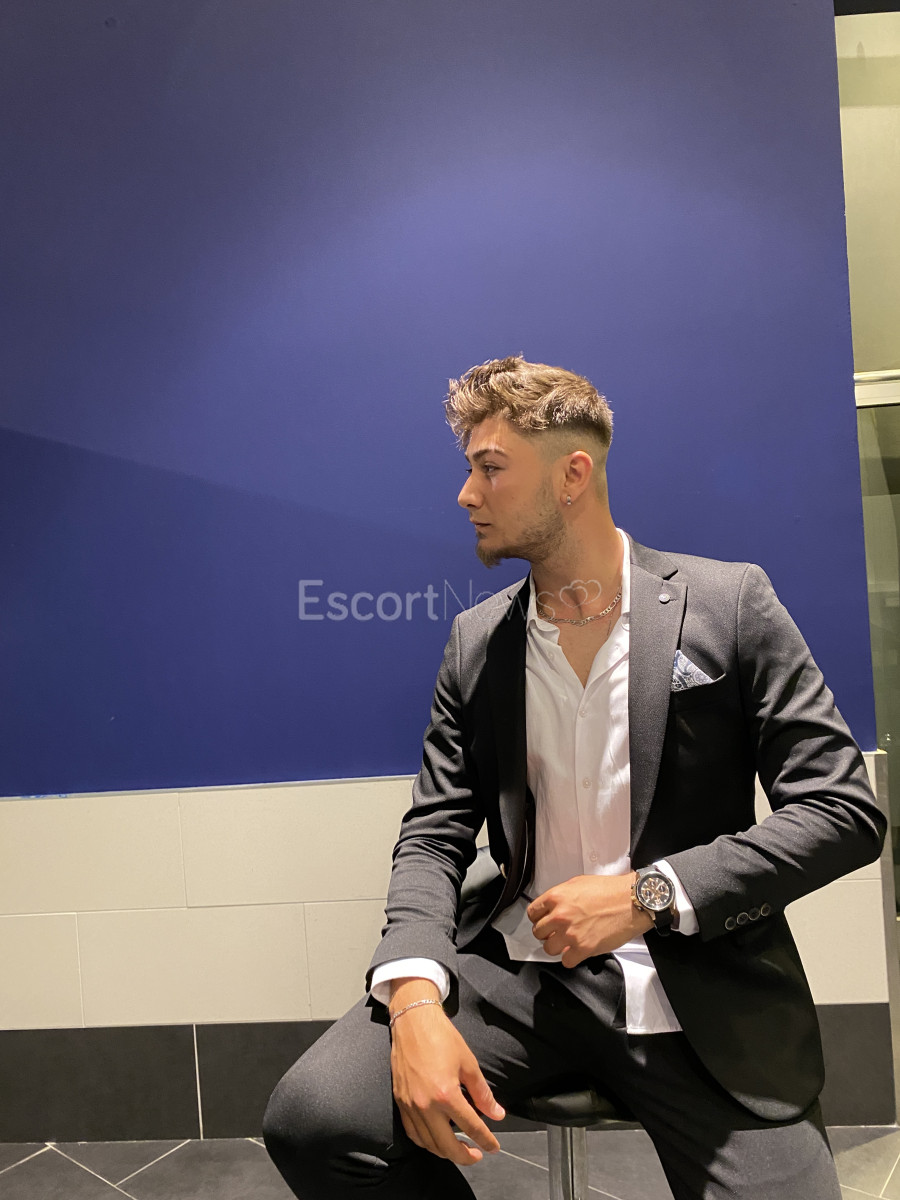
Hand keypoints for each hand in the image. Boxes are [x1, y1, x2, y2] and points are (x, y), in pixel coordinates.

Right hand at [389, 980, 504, 1166]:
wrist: (413, 1021)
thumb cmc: (441, 1037)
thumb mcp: (468, 1063)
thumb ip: (482, 1093)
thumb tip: (496, 1114)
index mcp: (446, 1094)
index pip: (471, 1128)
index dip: (486, 1140)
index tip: (493, 1147)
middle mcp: (426, 1105)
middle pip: (447, 1146)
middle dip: (465, 1156)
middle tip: (477, 1154)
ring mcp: (410, 1106)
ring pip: (428, 1144)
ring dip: (445, 1152)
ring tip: (458, 1149)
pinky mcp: (400, 1102)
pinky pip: (413, 1133)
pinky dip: (425, 1142)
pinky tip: (435, 1140)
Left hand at [526, 873, 652, 966]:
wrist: (631, 902)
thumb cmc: (610, 891)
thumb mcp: (579, 883)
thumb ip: (562, 896)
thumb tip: (554, 907)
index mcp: (557, 897)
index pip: (533, 912)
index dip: (538, 918)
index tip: (542, 921)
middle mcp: (560, 916)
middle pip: (538, 932)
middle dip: (547, 933)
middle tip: (556, 932)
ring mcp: (570, 933)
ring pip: (548, 948)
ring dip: (557, 947)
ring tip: (567, 942)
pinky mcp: (583, 948)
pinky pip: (566, 961)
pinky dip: (571, 958)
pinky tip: (577, 951)